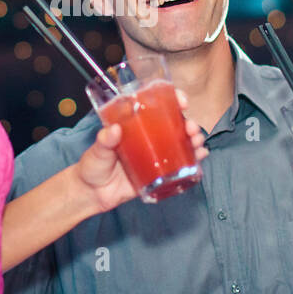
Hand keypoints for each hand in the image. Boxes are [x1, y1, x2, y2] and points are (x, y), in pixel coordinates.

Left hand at [74, 88, 207, 212]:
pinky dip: (193, 159)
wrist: (91, 194)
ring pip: (180, 142)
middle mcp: (148, 137)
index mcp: (135, 125)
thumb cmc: (92, 165)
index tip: (182, 101)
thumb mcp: (97, 150)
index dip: (173, 99)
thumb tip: (114, 130)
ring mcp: (155, 154)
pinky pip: (179, 164)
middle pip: (174, 124)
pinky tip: (200, 157)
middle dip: (188, 122)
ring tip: (197, 142)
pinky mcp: (158, 173)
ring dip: (194, 139)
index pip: (157, 105)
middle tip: (191, 128)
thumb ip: (104, 140)